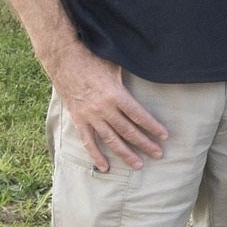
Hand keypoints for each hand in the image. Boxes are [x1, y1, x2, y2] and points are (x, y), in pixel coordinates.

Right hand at [47, 48, 169, 172]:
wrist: (63, 58)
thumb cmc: (92, 58)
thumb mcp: (116, 65)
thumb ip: (130, 78)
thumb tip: (150, 74)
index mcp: (115, 94)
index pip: (138, 115)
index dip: (152, 127)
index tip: (164, 136)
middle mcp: (103, 108)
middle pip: (128, 131)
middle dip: (145, 144)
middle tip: (158, 154)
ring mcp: (90, 116)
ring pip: (111, 140)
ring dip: (125, 154)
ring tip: (138, 165)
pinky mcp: (78, 119)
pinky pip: (88, 141)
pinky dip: (96, 155)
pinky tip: (104, 167)